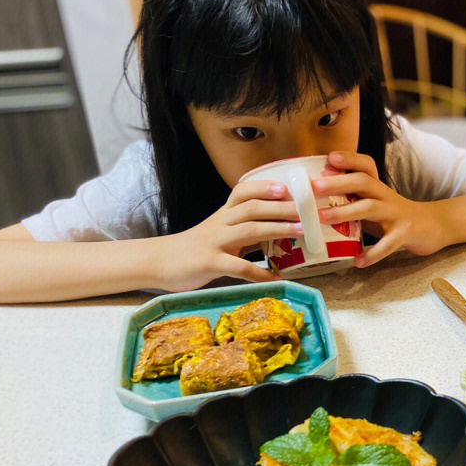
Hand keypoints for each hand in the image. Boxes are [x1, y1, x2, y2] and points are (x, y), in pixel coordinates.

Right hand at [156, 179, 302, 290]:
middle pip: (252, 207)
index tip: (287, 187)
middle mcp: (220, 223)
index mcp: (223, 214)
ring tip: (300, 233)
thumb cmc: (197, 248)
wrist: (160, 262)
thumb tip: (279, 227)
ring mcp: (214, 242)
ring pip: (249, 230)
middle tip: (306, 211)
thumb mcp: (219, 231)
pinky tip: (277, 279)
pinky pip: (240, 267)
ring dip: (277, 229)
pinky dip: (260, 273)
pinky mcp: (210, 263)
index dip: (265, 187)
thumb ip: (244, 227)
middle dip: (281, 208)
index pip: (243, 191)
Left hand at [314, 150, 445, 266]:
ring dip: (345, 212)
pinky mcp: (405, 234)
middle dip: (338, 183)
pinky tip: (358, 261)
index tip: (329, 157)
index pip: (365, 166)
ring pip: (371, 208)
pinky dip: (372, 253)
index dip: (349, 159)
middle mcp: (386, 196)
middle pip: (364, 182)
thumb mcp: (375, 204)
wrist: (433, 227)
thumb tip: (315, 205)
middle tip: (314, 186)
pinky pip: (388, 244)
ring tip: (323, 218)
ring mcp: (396, 214)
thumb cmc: (395, 216)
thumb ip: (353, 202)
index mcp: (378, 188)